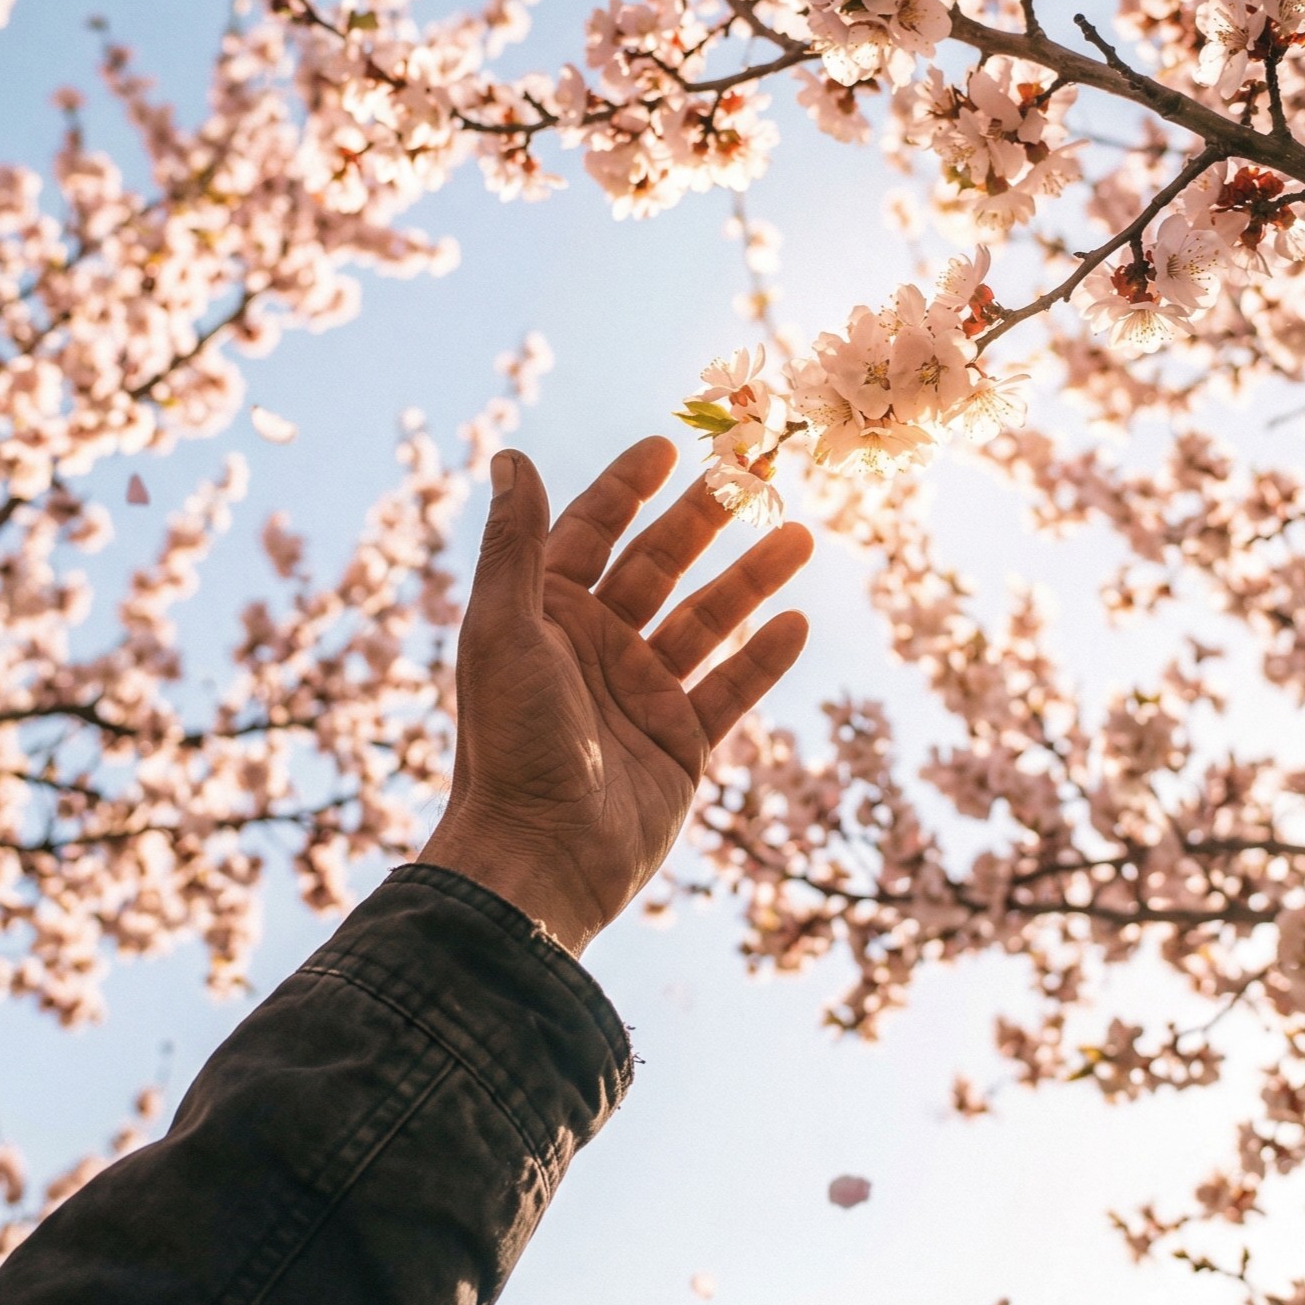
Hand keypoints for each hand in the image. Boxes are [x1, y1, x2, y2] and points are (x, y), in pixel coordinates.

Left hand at [419, 436, 811, 954]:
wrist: (539, 859)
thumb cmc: (510, 742)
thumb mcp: (504, 629)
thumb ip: (514, 543)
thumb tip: (511, 456)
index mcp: (547, 615)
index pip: (593, 531)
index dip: (628, 487)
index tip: (670, 445)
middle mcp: (596, 647)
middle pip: (661, 565)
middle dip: (707, 518)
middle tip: (757, 472)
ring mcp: (642, 694)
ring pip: (708, 621)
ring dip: (751, 579)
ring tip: (800, 536)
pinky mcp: (681, 744)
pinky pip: (731, 689)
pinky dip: (765, 659)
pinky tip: (798, 624)